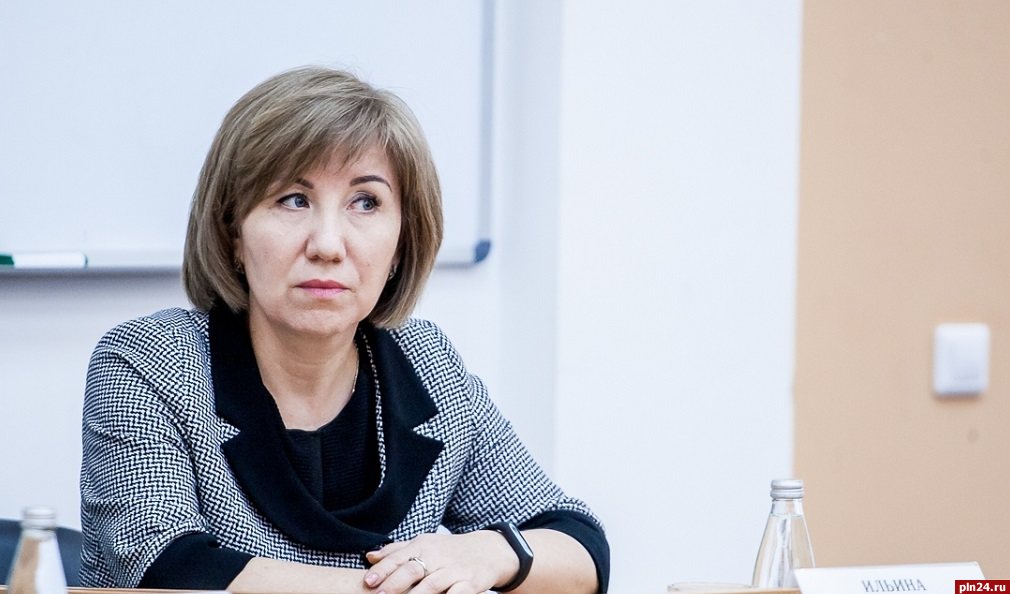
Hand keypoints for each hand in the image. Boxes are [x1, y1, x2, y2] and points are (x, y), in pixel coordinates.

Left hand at [363, 530, 518, 593]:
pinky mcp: (470, 584)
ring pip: (432, 585)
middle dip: (394, 584)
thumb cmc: (450, 550)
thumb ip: (397, 551)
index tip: (368, 582)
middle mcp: (437, 557)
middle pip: (412, 570)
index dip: (383, 570)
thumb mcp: (425, 544)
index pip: (399, 557)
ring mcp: (454, 570)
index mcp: (423, 546)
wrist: (489, 551)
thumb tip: (370, 556)